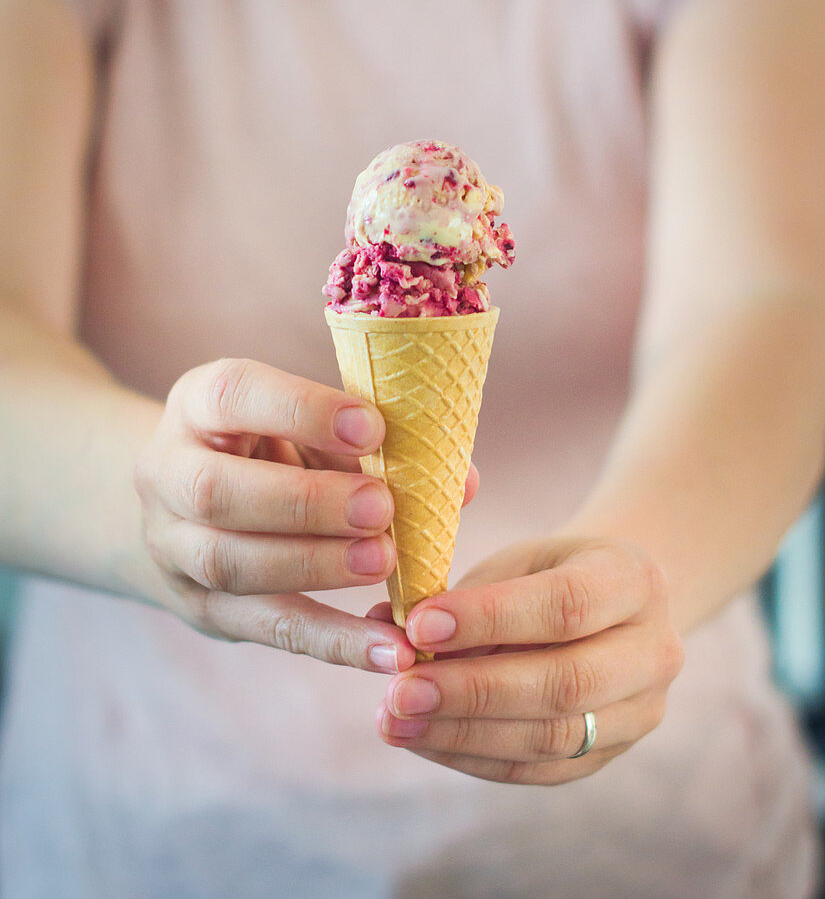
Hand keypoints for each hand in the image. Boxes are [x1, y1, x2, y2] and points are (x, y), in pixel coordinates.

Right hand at [134, 357, 449, 671]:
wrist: (182, 503)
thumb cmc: (266, 448)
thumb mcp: (301, 425)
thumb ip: (367, 445)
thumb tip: (461, 484)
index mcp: (198, 404)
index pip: (234, 394)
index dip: (301, 410)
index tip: (371, 426)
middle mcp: (168, 472)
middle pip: (218, 492)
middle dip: (305, 502)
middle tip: (381, 508)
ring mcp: (173, 546)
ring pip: (231, 564)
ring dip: (316, 567)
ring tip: (386, 564)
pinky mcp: (202, 607)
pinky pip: (267, 628)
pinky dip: (334, 642)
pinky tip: (391, 650)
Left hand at [373, 535, 683, 781]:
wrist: (609, 606)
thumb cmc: (548, 573)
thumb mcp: (517, 561)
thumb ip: (462, 594)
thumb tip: (385, 626)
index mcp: (634, 579)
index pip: (567, 605)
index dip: (490, 618)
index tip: (419, 625)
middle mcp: (654, 649)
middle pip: (565, 682)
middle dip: (472, 690)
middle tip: (398, 691)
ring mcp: (641, 710)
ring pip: (553, 737)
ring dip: (463, 734)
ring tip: (395, 721)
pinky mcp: (612, 753)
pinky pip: (540, 769)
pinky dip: (474, 757)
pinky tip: (424, 739)